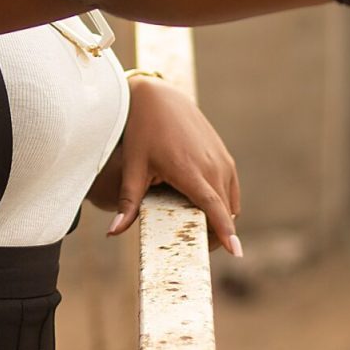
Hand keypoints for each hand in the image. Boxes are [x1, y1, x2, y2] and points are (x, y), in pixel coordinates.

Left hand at [92, 74, 242, 251]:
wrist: (159, 97)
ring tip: (198, 230)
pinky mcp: (224, 155)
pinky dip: (223, 203)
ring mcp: (222, 159)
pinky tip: (204, 208)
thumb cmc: (142, 131)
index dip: (226, 231)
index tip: (236, 252)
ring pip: (231, 202)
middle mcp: (213, 165)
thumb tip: (112, 232)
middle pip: (225, 212)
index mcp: (191, 170)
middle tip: (194, 248)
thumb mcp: (133, 167)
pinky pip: (231, 188)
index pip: (214, 208)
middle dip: (216, 234)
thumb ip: (128, 202)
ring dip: (221, 219)